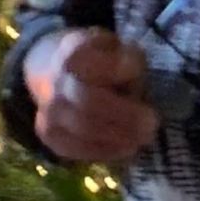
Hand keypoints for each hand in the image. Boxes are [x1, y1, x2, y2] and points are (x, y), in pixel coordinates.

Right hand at [25, 27, 158, 163]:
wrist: (59, 74)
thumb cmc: (102, 62)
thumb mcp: (120, 50)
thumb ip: (129, 63)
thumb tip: (133, 91)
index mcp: (71, 52)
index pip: (88, 60)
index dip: (114, 67)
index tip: (136, 70)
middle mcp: (53, 82)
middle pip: (86, 100)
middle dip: (123, 114)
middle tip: (152, 123)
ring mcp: (47, 111)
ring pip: (83, 129)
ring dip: (118, 136)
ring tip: (143, 138)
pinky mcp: (50, 137)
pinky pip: (78, 149)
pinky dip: (106, 151)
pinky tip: (127, 147)